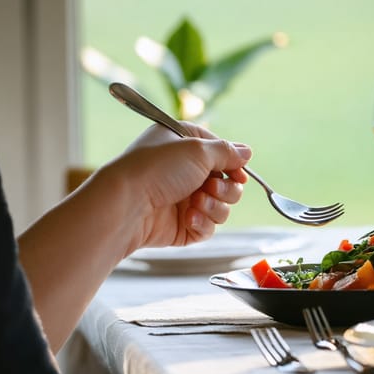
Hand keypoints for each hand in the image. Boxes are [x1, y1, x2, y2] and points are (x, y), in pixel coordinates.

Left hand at [108, 122, 251, 251]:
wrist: (127, 205)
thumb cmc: (156, 168)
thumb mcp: (198, 149)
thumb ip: (227, 152)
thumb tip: (247, 152)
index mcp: (184, 146)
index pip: (221, 153)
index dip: (234, 165)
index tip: (239, 174)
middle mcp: (185, 172)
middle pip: (227, 183)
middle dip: (225, 189)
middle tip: (210, 188)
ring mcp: (184, 200)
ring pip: (221, 207)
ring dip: (214, 206)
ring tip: (195, 204)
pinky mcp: (182, 226)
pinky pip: (208, 227)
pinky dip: (202, 223)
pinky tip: (188, 218)